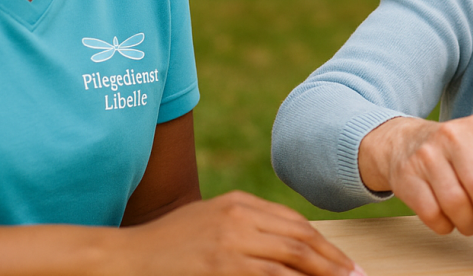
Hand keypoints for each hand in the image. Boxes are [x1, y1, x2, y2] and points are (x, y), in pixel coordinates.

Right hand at [117, 191, 361, 275]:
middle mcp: (238, 219)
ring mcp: (230, 244)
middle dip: (332, 262)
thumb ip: (248, 224)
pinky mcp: (220, 268)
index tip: (344, 263)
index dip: (324, 245)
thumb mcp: (211, 218)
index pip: (295, 223)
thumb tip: (292, 244)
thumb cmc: (170, 242)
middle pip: (300, 240)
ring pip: (290, 260)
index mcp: (238, 203)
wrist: (127, 256)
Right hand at [357, 115, 472, 254]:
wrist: (404, 142)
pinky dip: (445, 225)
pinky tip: (449, 220)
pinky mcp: (407, 175)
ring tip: (472, 225)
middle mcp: (454, 136)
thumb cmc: (454, 153)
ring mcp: (427, 154)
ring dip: (469, 224)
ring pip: (456, 202)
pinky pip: (431, 213)